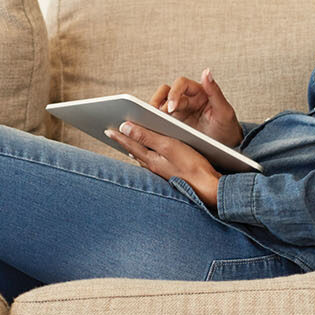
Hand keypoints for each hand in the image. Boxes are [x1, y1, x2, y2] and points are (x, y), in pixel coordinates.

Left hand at [104, 120, 222, 209]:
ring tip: (126, 143)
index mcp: (150, 158)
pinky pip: (153, 163)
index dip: (118, 135)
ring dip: (134, 149)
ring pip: (143, 158)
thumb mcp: (168, 146)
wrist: (207, 187)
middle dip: (124, 142)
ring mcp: (161, 171)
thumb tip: (124, 128)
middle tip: (112, 135)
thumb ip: (146, 136)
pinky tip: (148, 156)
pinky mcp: (170, 173)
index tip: (107, 129)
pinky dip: (146, 156)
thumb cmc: (191, 165)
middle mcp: (153, 166)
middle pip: (134, 151)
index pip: (130, 143)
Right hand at [149, 68, 242, 148]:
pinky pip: (160, 119)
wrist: (227, 147)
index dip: (174, 93)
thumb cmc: (227, 128)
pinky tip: (150, 130)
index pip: (181, 84)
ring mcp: (179, 112)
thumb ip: (215, 91)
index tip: (172, 108)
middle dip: (158, 101)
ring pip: (160, 104)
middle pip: (166, 92)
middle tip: (154, 114)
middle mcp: (187, 99)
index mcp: (199, 92)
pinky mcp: (174, 124)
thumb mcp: (225, 111)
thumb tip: (207, 72)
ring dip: (153, 110)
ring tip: (149, 122)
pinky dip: (154, 122)